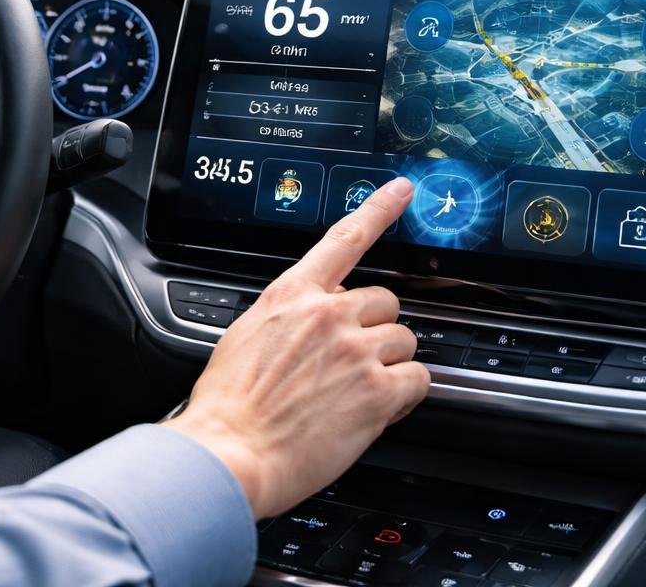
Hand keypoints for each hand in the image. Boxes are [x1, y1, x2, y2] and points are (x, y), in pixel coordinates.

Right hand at [163, 177, 428, 518]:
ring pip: (405, 342)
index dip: (379, 209)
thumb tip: (315, 317)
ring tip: (355, 394)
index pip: (344, 239)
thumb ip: (288, 317)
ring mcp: (356, 350)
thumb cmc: (228, 408)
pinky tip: (376, 411)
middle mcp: (329, 314)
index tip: (403, 190)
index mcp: (292, 295)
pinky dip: (404, 397)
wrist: (229, 454)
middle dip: (375, 331)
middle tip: (350, 364)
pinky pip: (418, 380)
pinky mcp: (377, 391)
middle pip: (386, 302)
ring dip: (389, 366)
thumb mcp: (247, 337)